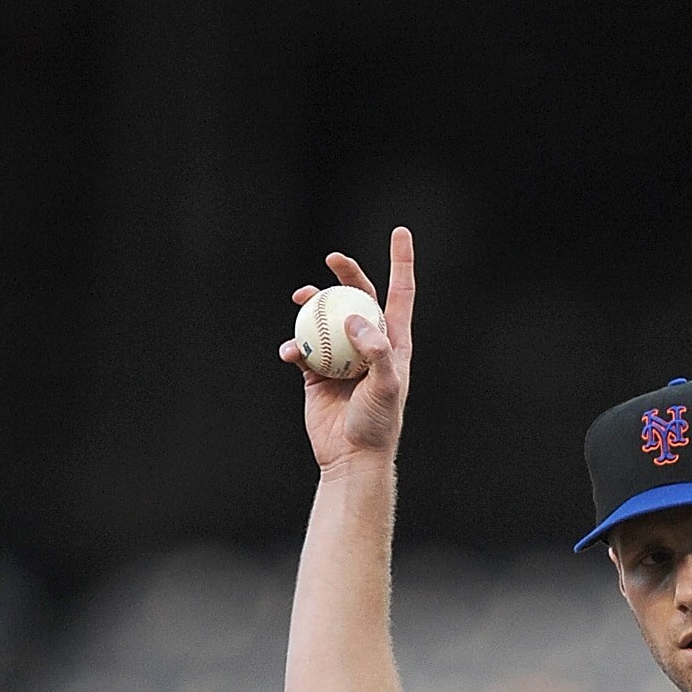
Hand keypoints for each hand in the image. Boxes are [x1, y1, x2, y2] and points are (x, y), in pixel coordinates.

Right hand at [279, 227, 414, 473]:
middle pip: (357, 297)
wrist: (351, 458)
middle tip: (332, 259)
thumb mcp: (386, 388)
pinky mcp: (317, 375)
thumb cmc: (377, 425)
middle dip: (346, 273)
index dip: (401, 263)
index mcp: (392, 343)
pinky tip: (290, 352)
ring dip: (312, 305)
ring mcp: (341, 358)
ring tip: (301, 298)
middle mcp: (367, 345)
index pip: (399, 295)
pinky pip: (303, 349)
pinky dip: (294, 347)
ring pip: (325, 318)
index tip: (399, 232)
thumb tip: (355, 318)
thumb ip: (376, 351)